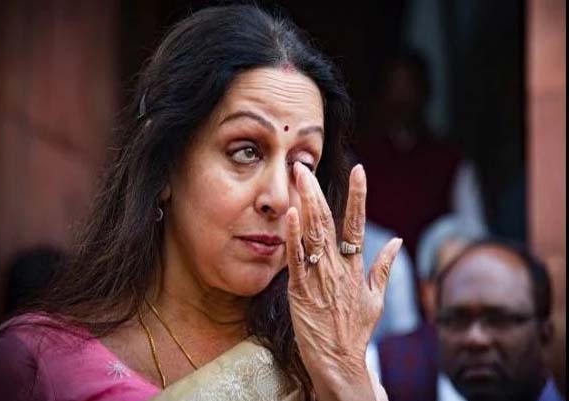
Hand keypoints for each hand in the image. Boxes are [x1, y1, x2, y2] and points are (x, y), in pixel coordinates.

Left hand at [285, 162, 401, 400]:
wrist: (339, 361)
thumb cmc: (355, 331)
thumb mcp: (376, 299)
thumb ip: (383, 267)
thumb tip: (396, 240)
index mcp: (355, 267)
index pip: (357, 224)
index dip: (358, 196)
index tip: (359, 170)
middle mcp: (337, 267)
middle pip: (327, 221)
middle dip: (316, 190)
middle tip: (303, 165)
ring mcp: (318, 277)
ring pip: (312, 234)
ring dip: (305, 203)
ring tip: (297, 178)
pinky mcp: (299, 289)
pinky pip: (295, 259)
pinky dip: (293, 236)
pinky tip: (291, 214)